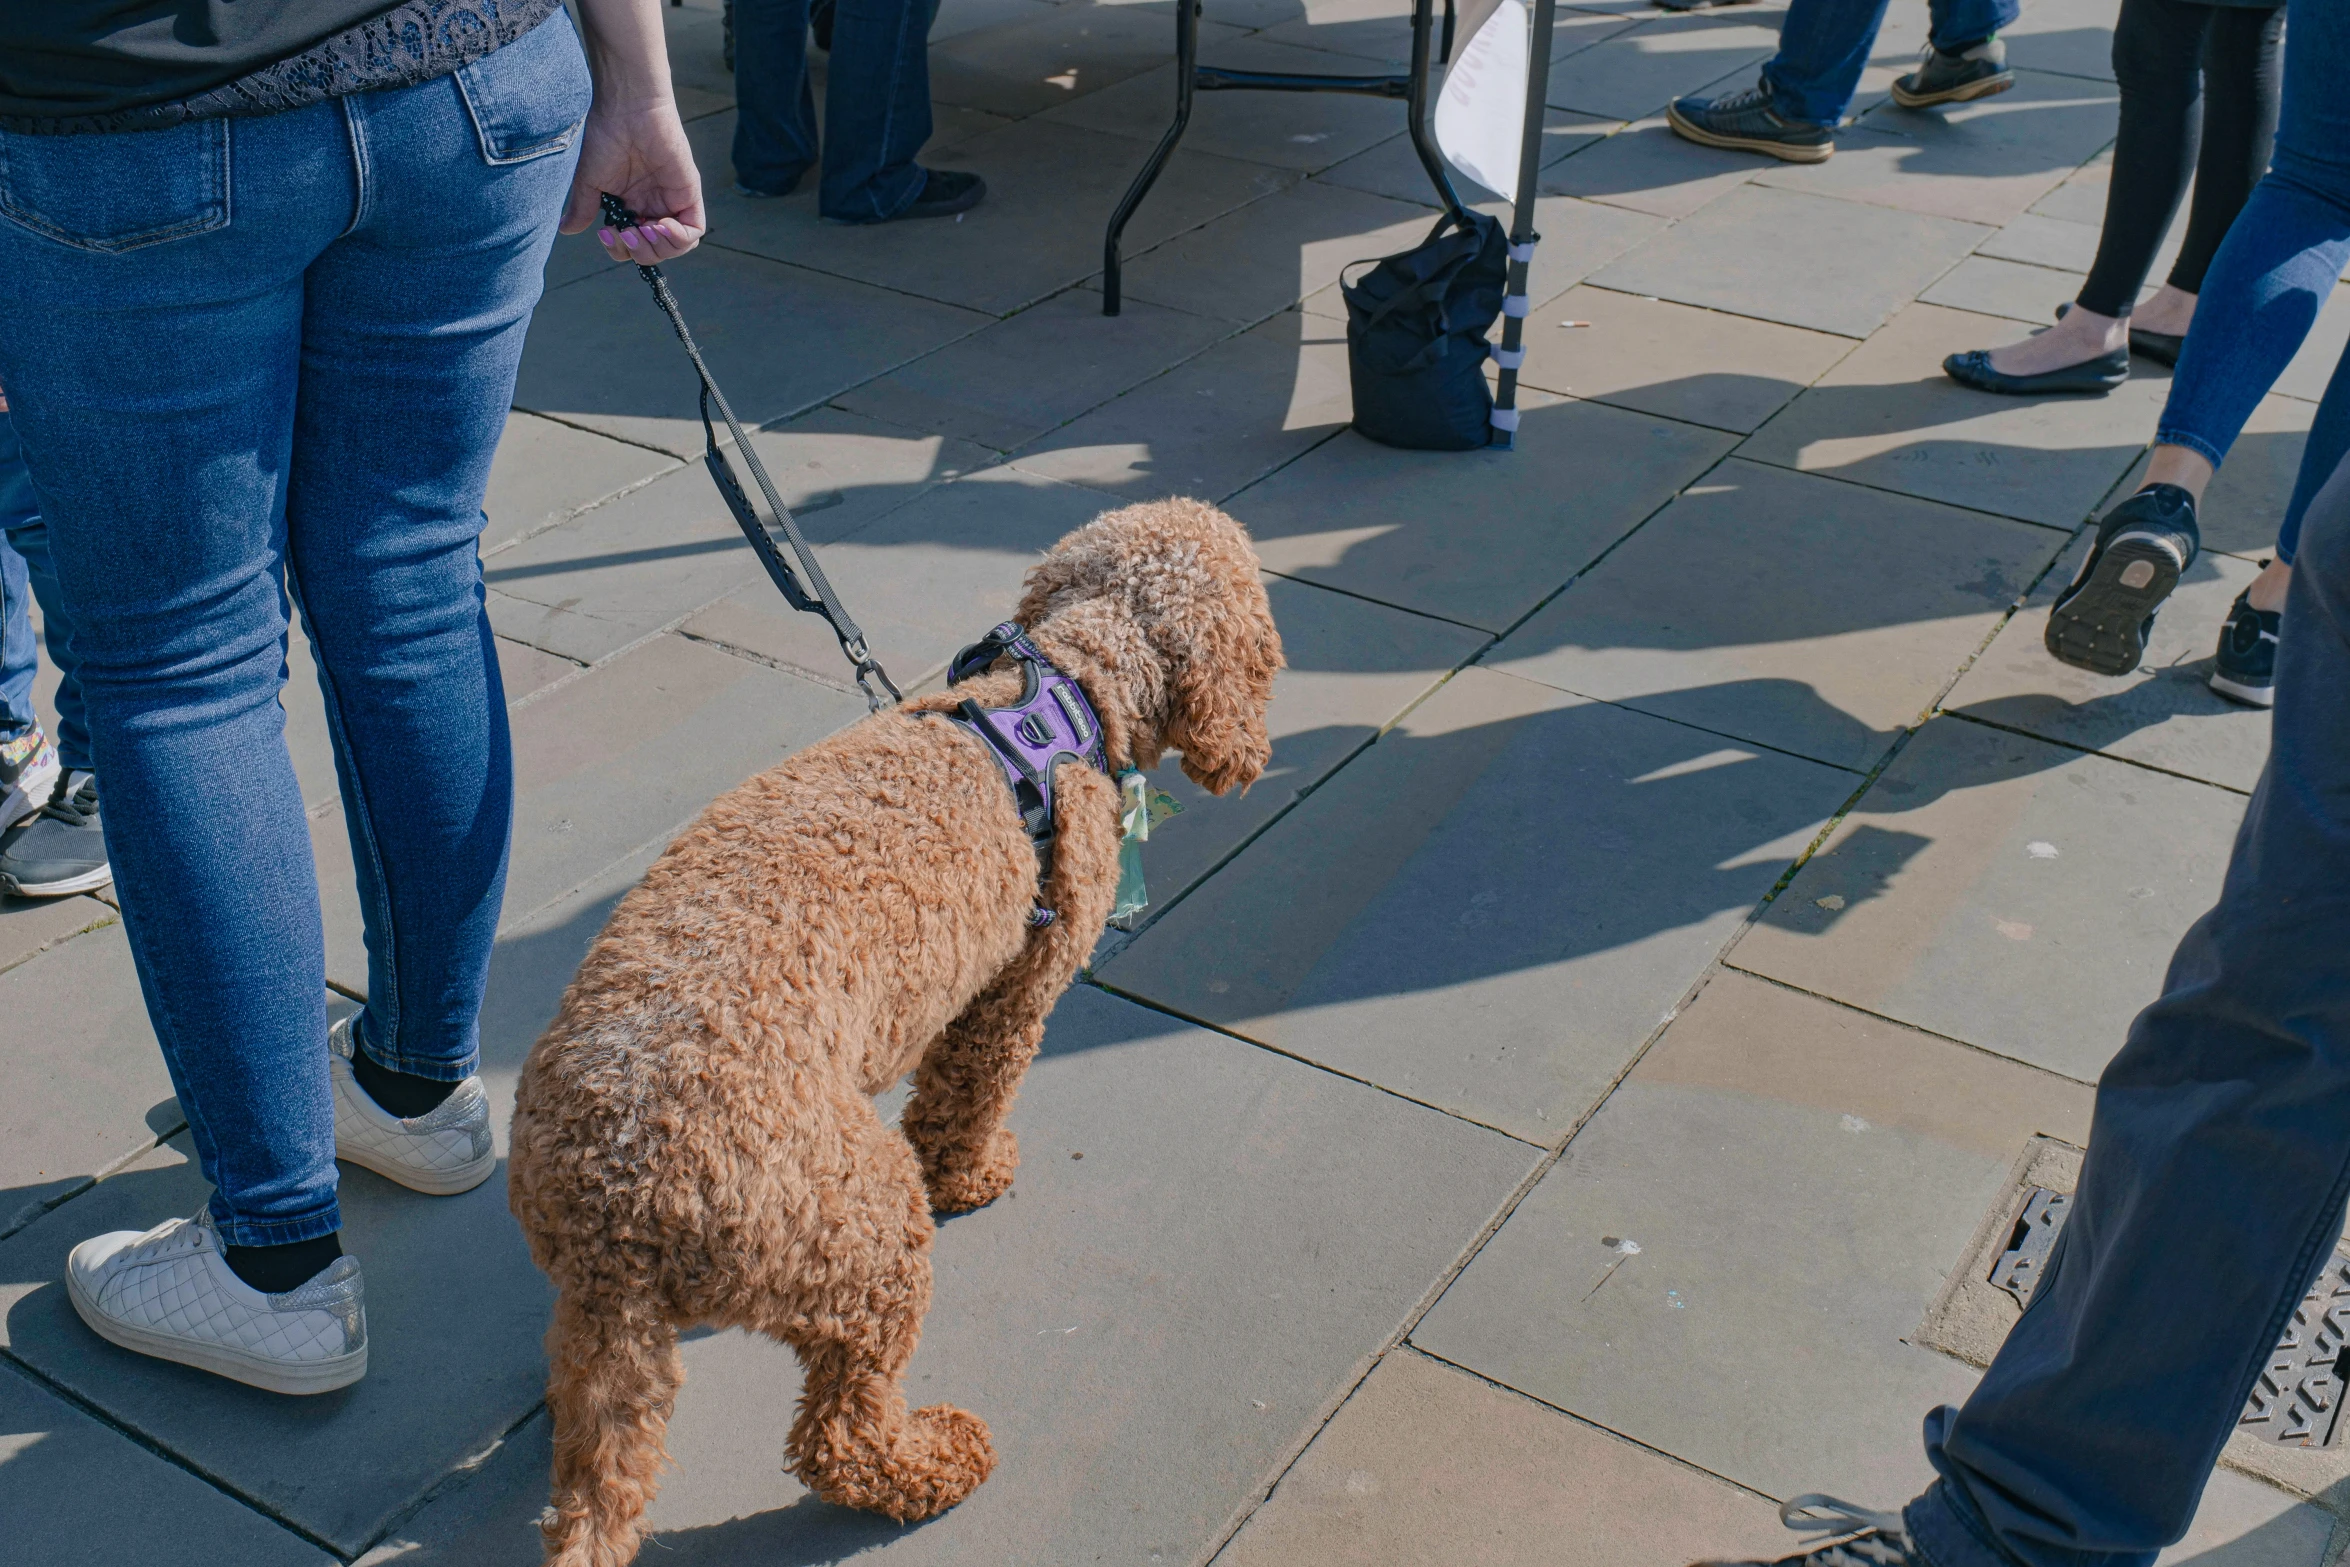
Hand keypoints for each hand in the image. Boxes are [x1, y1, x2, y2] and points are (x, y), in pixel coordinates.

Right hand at [562, 97, 704, 263]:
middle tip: (627, 233)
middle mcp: (651, 206)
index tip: (606, 233)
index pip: (631, 246)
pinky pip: (694, 230)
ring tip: (643, 230)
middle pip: (654, 251)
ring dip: (658, 248)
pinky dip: (679, 238)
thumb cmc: (604, 136)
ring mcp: (671, 200)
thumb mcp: (588, 180)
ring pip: (676, 246)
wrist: (625, 109)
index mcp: (628, 205)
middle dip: (640, 252)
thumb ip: (582, 208)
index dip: (620, 250)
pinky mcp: (689, 193)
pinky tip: (661, 225)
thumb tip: (566, 230)